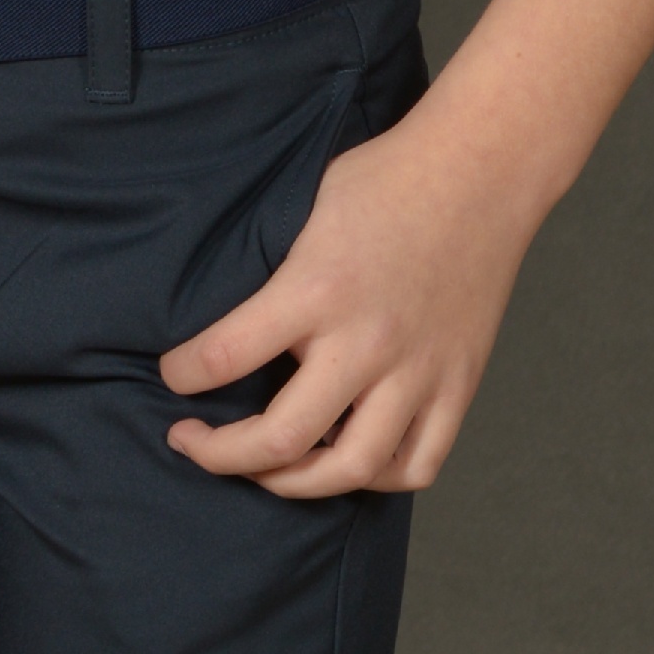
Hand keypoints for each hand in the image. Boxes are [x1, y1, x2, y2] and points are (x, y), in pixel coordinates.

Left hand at [157, 101, 539, 496]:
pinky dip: (377, 478)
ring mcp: (417, 370)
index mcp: (316, 290)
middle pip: (280, 439)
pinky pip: (418, 464)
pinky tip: (346, 460)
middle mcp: (365, 341)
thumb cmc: (385, 179)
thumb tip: (219, 314)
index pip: (224, 356)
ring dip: (293, 482)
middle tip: (193, 442)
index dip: (182, 375)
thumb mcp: (304, 207)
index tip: (173, 375)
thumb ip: (270, 271)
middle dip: (219, 455)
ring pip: (350, 469)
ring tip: (264, 468)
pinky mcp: (457, 384)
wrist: (480, 171)